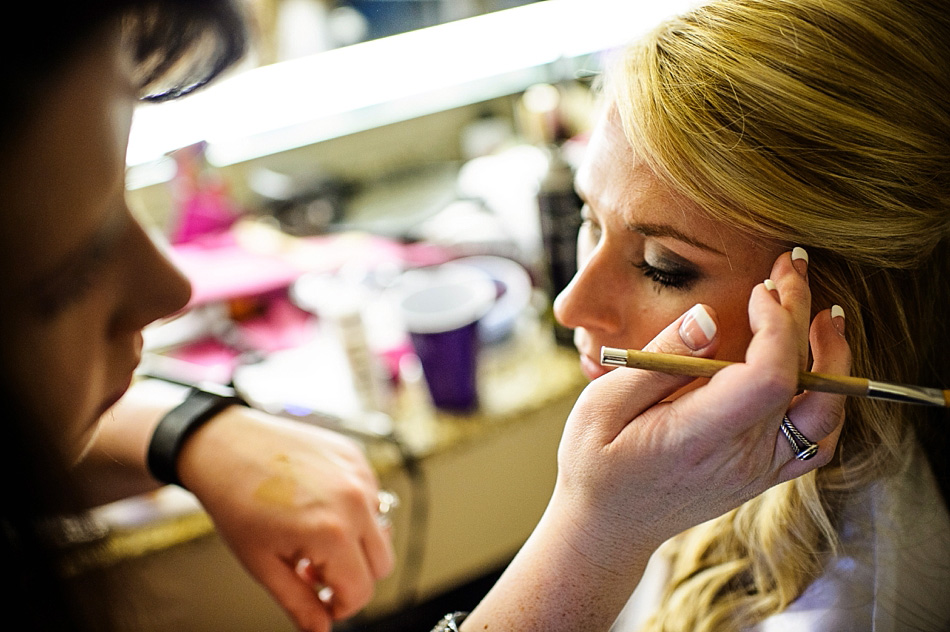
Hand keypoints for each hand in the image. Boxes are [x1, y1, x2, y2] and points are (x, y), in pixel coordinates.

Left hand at [177, 407, 394, 631]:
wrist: (224, 444)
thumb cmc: (235, 499)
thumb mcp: (263, 564)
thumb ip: (299, 603)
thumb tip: (321, 630)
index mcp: (332, 532)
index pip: (362, 590)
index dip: (340, 606)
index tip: (322, 603)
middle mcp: (355, 500)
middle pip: (381, 564)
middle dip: (351, 576)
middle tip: (312, 570)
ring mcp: (359, 475)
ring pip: (380, 530)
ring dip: (354, 543)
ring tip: (312, 536)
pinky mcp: (356, 457)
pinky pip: (371, 497)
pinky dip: (352, 511)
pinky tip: (316, 506)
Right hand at [551, 249, 849, 575]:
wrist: (606, 527)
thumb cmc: (595, 463)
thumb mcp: (604, 404)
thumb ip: (658, 360)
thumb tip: (708, 317)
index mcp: (700, 437)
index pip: (771, 378)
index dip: (777, 325)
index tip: (758, 289)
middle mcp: (742, 458)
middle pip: (806, 383)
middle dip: (802, 314)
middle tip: (788, 268)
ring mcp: (759, 471)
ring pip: (827, 414)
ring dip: (831, 358)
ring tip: (819, 313)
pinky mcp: (763, 473)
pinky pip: (817, 437)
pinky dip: (827, 396)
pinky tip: (813, 364)